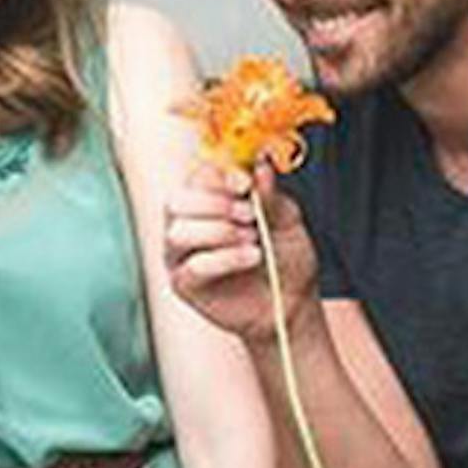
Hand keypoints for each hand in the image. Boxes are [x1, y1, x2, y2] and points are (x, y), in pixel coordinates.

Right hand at [166, 163, 319, 343]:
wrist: (292, 302)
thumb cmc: (285, 258)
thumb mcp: (287, 220)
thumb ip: (271, 195)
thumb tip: (260, 165)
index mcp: (209, 200)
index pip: (197, 177)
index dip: (219, 176)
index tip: (246, 184)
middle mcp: (188, 224)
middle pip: (176, 201)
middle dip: (214, 204)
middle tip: (248, 214)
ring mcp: (182, 255)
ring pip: (178, 233)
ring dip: (219, 232)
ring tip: (252, 238)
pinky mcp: (185, 284)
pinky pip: (193, 267)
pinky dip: (225, 259)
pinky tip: (252, 257)